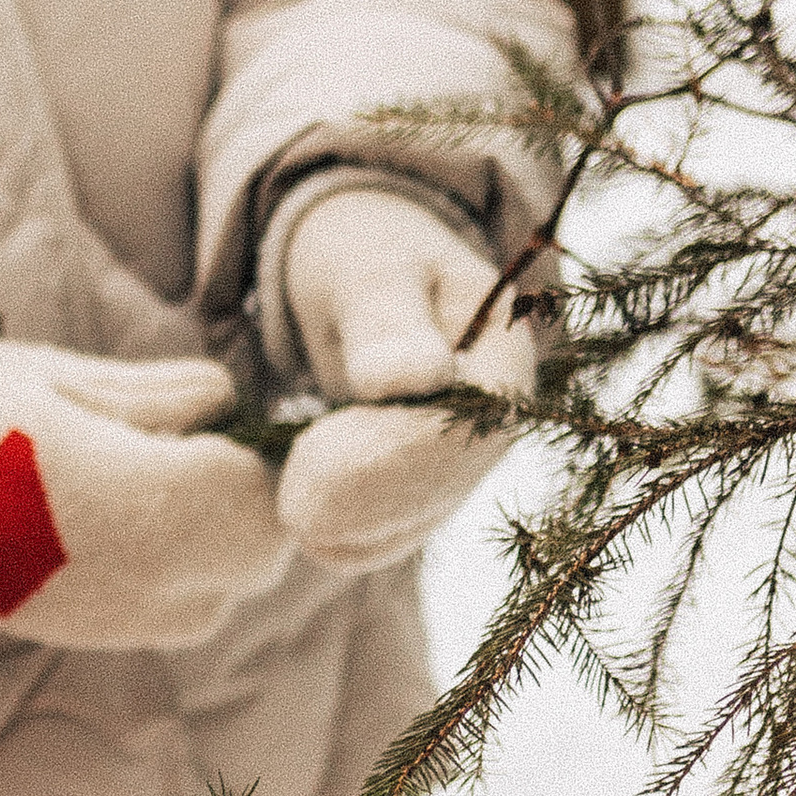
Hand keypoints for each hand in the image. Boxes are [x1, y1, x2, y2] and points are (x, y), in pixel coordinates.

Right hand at [0, 337, 288, 651]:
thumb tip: (233, 409)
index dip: (260, 459)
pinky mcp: (73, 636)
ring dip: (211, 548)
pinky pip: (164, 618)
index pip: (264, 502)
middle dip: (244, 506)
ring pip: (217, 599)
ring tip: (149, 487)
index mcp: (133, 501)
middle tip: (193, 448)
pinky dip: (169, 576)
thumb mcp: (75, 374)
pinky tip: (113, 526)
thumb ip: (171, 396)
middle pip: (254, 559)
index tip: (225, 423)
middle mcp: (127, 580)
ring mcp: (99, 620)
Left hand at [276, 188, 537, 573]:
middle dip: (371, 503)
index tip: (319, 457)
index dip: (402, 453)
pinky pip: (397, 530)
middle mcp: (498, 413)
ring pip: (423, 516)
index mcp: (503, 350)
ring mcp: (464, 454)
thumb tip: (416, 378)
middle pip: (451, 481)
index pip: (475, 423)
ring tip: (292, 516)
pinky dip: (352, 538)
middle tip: (295, 510)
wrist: (354, 271)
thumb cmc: (361, 257)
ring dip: (358, 530)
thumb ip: (387, 322)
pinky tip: (306, 530)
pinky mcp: (424, 485)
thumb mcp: (367, 272)